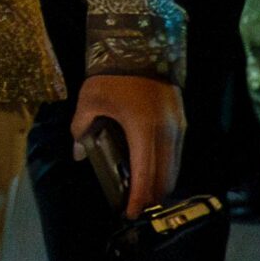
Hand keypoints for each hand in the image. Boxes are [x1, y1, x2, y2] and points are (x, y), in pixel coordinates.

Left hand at [75, 73, 185, 213]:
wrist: (141, 48)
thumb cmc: (112, 76)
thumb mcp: (90, 101)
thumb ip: (81, 129)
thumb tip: (78, 154)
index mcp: (143, 129)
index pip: (144, 174)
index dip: (138, 197)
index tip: (130, 213)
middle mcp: (166, 133)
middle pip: (164, 177)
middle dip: (150, 196)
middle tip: (136, 208)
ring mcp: (178, 129)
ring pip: (174, 168)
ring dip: (160, 184)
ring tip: (143, 194)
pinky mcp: (181, 123)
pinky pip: (176, 155)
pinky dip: (166, 169)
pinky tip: (152, 173)